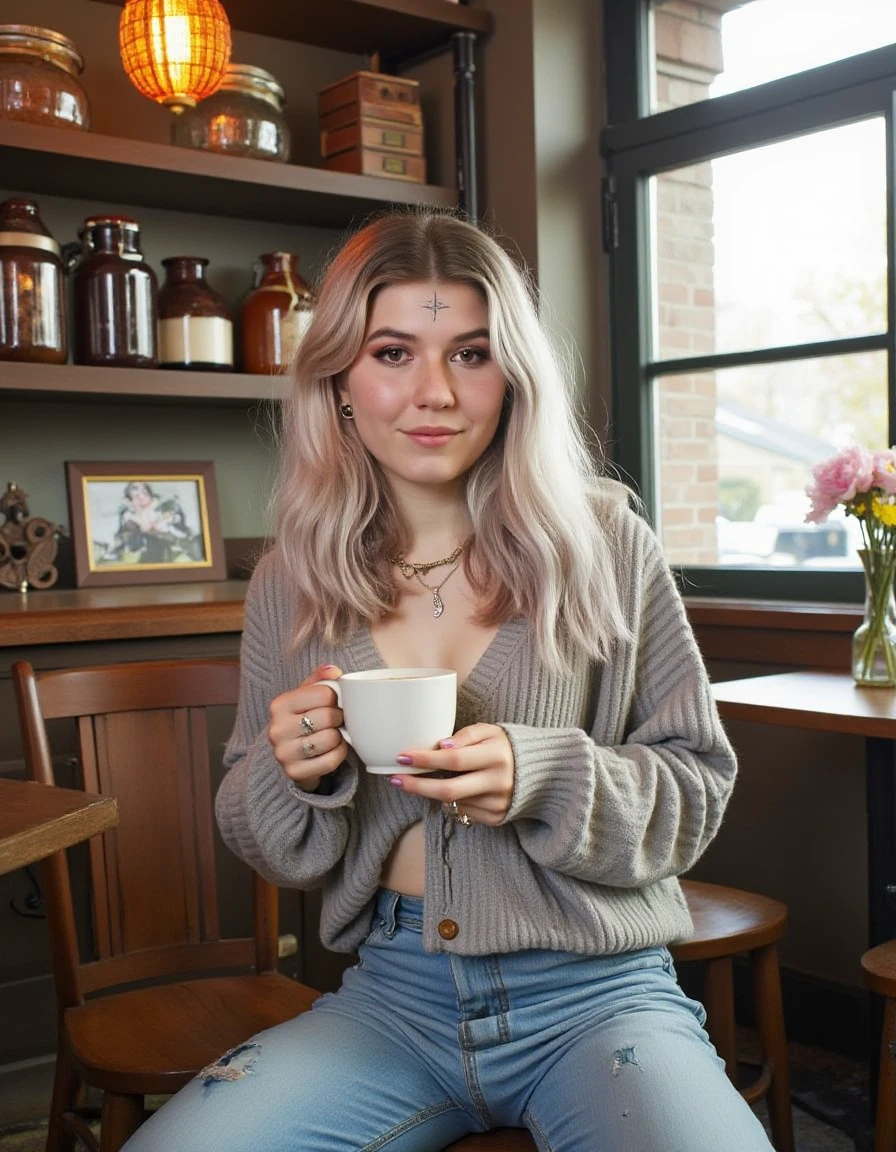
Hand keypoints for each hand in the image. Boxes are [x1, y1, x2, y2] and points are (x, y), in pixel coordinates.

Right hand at [268, 665, 346, 790]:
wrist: (292, 755)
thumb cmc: (303, 719)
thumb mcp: (307, 695)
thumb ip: (320, 679)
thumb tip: (334, 671)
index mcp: (279, 704)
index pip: (324, 693)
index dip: (335, 698)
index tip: (331, 704)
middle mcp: (276, 729)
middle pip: (328, 716)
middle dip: (338, 718)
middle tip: (334, 721)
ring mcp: (283, 753)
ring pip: (331, 738)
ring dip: (338, 737)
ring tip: (331, 734)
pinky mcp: (295, 772)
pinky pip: (331, 760)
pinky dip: (339, 754)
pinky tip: (331, 750)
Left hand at [390, 724, 514, 824]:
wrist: (542, 774)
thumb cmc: (505, 747)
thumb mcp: (490, 731)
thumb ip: (465, 735)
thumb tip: (441, 746)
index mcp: (496, 756)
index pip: (454, 759)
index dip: (426, 759)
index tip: (402, 757)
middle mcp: (498, 782)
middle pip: (448, 790)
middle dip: (417, 786)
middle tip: (394, 779)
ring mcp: (497, 804)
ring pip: (453, 802)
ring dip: (433, 792)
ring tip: (427, 779)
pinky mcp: (496, 818)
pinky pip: (464, 811)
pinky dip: (453, 800)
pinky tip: (457, 789)